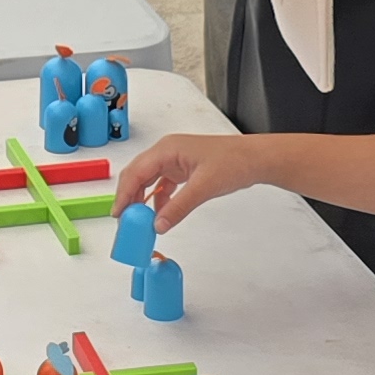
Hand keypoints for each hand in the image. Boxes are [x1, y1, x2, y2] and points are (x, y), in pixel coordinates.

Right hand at [109, 132, 262, 232]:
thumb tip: (158, 225)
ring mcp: (175, 160)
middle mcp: (167, 152)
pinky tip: (160, 214)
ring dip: (143, 200)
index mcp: (167, 149)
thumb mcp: (203, 187)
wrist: (255, 159)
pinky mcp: (183, 170)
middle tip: (125, 221)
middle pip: (138, 175)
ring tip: (139, 221)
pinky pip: (163, 186)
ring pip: (149, 181)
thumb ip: (178, 207)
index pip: (136, 172)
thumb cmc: (234, 161)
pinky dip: (158, 200)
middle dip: (130, 197)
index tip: (118, 213)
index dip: (124, 193)